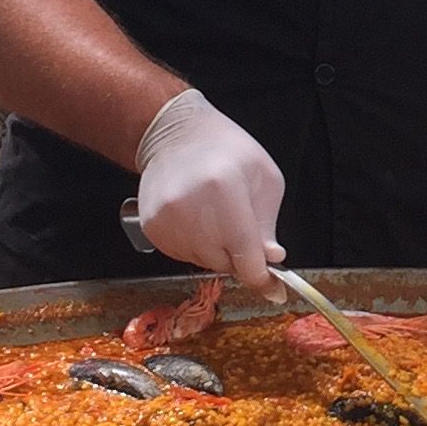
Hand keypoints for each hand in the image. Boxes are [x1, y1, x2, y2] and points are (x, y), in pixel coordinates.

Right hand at [134, 89, 284, 289]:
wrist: (176, 135)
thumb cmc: (226, 150)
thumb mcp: (264, 179)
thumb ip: (268, 225)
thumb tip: (271, 260)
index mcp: (224, 189)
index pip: (245, 252)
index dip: (262, 278)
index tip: (274, 290)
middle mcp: (190, 206)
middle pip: (224, 262)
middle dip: (239, 255)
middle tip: (240, 226)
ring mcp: (166, 219)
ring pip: (203, 262)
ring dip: (216, 250)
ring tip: (215, 215)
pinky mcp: (151, 228)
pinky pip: (182, 256)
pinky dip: (195, 246)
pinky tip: (197, 219)